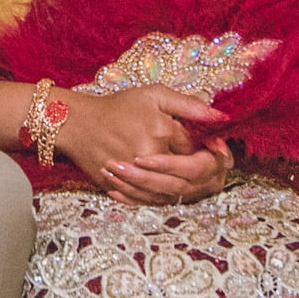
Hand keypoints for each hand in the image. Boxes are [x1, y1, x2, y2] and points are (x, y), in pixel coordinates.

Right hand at [54, 85, 226, 205]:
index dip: (210, 151)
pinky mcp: (120, 188)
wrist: (76, 123)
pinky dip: (164, 197)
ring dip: (187, 187)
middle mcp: (149, 156)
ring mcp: (133, 176)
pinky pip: (149, 201)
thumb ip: (189, 105)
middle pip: (191, 177)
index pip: (197, 150)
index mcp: (161, 131)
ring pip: (173, 194)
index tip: (212, 146)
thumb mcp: (154, 96)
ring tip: (189, 176)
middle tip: (205, 163)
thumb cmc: (117, 106)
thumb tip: (222, 117)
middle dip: (204, 172)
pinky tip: (169, 189)